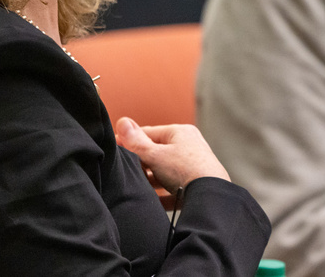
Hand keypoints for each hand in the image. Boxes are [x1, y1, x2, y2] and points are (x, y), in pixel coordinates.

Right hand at [114, 117, 230, 189]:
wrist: (210, 197)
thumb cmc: (185, 170)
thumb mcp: (155, 155)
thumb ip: (136, 142)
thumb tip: (123, 121)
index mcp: (180, 133)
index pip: (149, 132)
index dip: (130, 140)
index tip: (114, 148)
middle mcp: (189, 147)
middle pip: (157, 153)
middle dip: (141, 163)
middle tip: (124, 171)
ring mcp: (194, 167)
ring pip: (165, 172)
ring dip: (150, 180)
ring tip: (136, 187)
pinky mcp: (197, 187)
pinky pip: (174, 190)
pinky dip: (162, 195)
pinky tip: (151, 201)